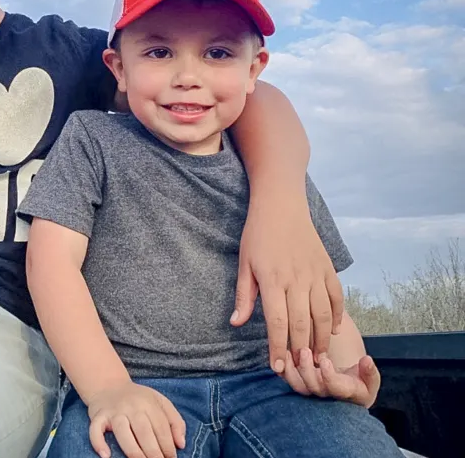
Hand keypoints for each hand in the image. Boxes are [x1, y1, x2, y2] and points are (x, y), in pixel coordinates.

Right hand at [86, 381, 185, 457]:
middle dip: (153, 452)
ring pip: (122, 432)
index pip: (161, 426)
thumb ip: (175, 420)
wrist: (108, 384)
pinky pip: (95, 429)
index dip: (168, 445)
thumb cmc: (138, 398)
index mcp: (148, 402)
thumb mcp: (160, 402)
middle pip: (143, 431)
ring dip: (133, 451)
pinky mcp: (97, 416)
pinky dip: (98, 442)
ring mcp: (113, 411)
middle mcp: (131, 406)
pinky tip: (106, 455)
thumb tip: (181, 444)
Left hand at [231, 200, 343, 370]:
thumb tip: (236, 323)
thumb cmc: (258, 234)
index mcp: (273, 280)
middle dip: (301, 350)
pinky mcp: (328, 268)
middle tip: (300, 369)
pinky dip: (338, 316)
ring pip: (324, 315)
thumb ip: (243, 295)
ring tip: (318, 356)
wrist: (281, 205)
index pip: (278, 323)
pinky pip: (337, 298)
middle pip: (302, 324)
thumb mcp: (244, 263)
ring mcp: (316, 274)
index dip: (278, 347)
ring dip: (322, 339)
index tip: (277, 366)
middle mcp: (297, 280)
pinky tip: (334, 330)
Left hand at [283, 349, 380, 407]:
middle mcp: (327, 395)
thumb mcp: (370, 378)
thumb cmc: (361, 383)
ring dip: (291, 369)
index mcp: (346, 392)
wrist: (351, 390)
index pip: (334, 387)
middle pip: (312, 387)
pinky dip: (284, 370)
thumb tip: (367, 360)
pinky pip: (290, 381)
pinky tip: (282, 354)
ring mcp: (313, 391)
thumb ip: (369, 371)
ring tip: (289, 352)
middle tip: (304, 350)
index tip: (325, 360)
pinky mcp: (303, 385)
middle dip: (306, 369)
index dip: (328, 376)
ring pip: (298, 386)